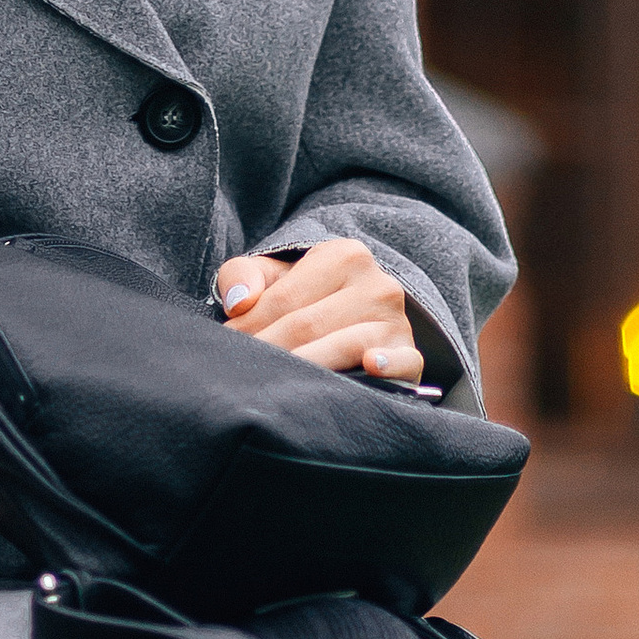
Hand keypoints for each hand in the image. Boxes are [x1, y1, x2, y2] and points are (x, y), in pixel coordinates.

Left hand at [217, 237, 425, 381]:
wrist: (360, 315)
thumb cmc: (305, 296)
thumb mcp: (273, 276)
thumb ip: (243, 276)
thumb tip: (237, 303)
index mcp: (343, 255)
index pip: (285, 298)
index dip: (251, 326)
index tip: (227, 346)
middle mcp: (376, 283)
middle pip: (309, 324)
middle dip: (270, 351)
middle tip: (243, 371)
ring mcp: (396, 319)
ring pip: (344, 345)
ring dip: (308, 367)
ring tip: (277, 383)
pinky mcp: (411, 353)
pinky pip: (403, 361)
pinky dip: (389, 365)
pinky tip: (371, 366)